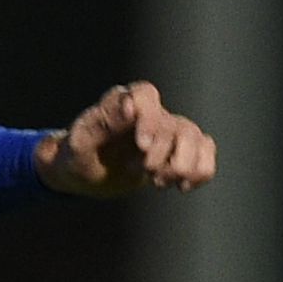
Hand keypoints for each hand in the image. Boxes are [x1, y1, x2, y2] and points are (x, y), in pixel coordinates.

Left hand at [42, 80, 215, 198]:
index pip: (146, 95)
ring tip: (159, 182)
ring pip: (196, 138)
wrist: (84, 175)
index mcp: (122, 103)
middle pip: (174, 124)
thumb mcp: (81, 144)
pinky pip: (206, 151)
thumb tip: (130, 105)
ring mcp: (167, 129)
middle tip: (143, 172)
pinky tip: (181, 186)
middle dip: (162, 155)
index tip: (141, 146)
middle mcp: (149, 112)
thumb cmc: (77, 156)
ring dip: (182, 166)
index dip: (150, 119)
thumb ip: (103, 123)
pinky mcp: (179, 149)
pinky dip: (200, 171)